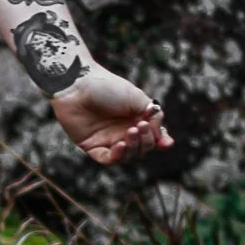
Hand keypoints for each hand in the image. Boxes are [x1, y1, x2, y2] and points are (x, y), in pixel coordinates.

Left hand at [52, 64, 172, 166]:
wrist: (78, 84)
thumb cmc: (107, 87)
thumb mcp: (137, 97)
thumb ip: (153, 116)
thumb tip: (161, 136)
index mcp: (135, 119)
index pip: (152, 137)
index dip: (160, 142)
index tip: (166, 143)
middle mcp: (122, 132)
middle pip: (142, 149)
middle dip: (146, 141)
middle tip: (140, 126)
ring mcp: (107, 140)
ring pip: (128, 157)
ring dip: (134, 147)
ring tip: (130, 131)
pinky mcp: (92, 146)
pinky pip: (107, 159)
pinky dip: (117, 156)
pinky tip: (121, 145)